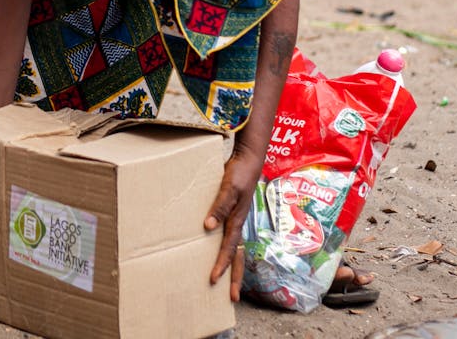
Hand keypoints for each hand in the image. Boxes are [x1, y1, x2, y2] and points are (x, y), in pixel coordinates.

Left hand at [204, 146, 262, 300]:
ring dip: (231, 265)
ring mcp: (237, 219)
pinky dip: (225, 247)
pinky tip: (217, 250)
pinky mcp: (233, 212)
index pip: (228, 249)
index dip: (221, 264)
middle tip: (231, 298)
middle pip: (237, 255)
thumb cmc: (239, 172)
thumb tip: (208, 227)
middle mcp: (238, 223)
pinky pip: (229, 235)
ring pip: (235, 248)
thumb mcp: (228, 187)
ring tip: (226, 281)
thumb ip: (219, 206)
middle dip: (234, 277)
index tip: (213, 279)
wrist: (248, 159)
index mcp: (237, 220)